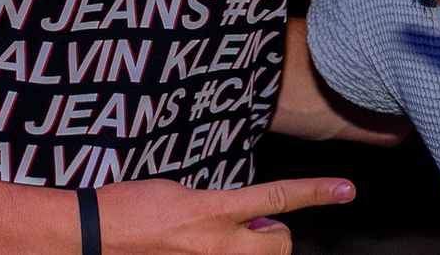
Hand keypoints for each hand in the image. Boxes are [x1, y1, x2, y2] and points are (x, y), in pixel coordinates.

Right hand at [96, 176, 354, 253]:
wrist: (92, 237)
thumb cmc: (131, 207)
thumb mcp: (182, 192)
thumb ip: (221, 204)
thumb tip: (249, 216)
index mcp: (213, 211)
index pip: (278, 198)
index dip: (317, 192)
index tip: (346, 189)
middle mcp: (217, 245)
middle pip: (279, 243)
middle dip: (271, 234)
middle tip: (246, 227)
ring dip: (252, 250)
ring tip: (220, 242)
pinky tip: (200, 249)